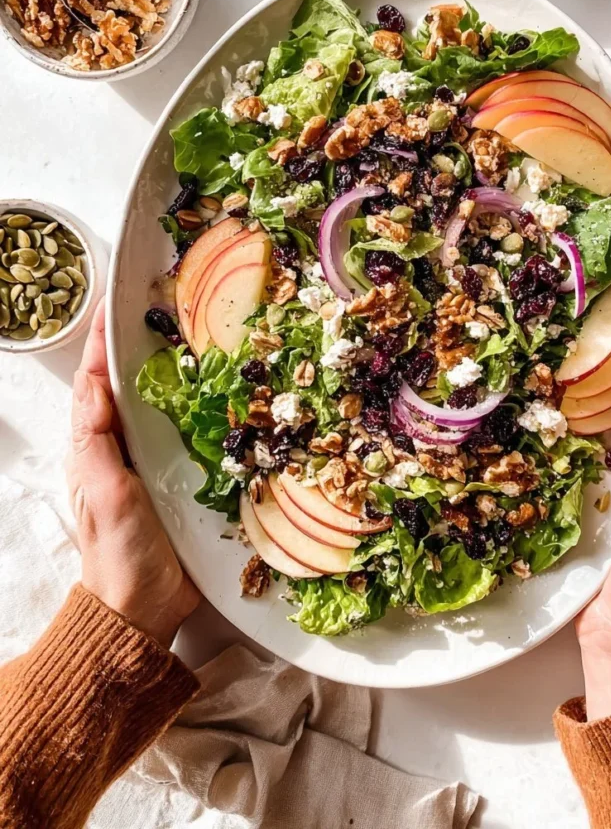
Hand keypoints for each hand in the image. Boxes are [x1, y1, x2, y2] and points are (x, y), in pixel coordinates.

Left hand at [66, 300, 199, 647]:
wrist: (146, 608)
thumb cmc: (120, 555)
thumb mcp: (106, 496)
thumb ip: (96, 443)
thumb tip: (94, 382)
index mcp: (96, 446)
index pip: (96, 380)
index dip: (104, 341)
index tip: (118, 301)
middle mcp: (121, 447)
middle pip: (126, 384)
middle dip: (137, 343)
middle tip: (161, 304)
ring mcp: (151, 461)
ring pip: (157, 404)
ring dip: (168, 369)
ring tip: (190, 334)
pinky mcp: (180, 476)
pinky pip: (186, 430)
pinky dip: (195, 404)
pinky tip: (217, 390)